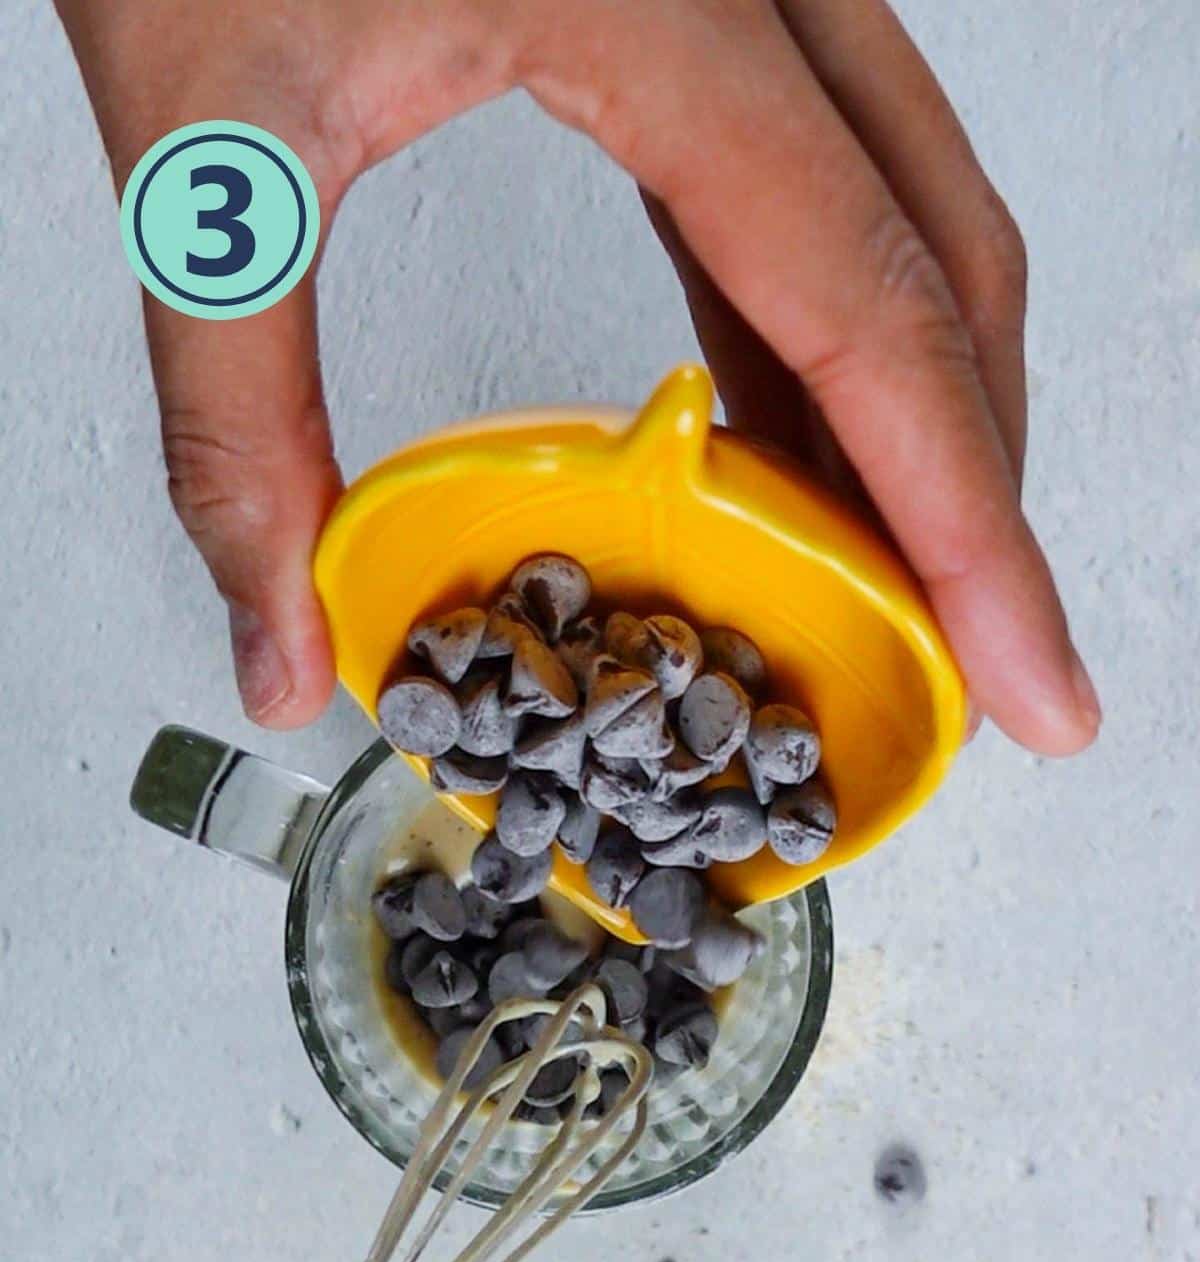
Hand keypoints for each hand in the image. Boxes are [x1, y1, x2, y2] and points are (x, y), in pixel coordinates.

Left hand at [54, 0, 1099, 752]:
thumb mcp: (203, 167)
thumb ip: (239, 427)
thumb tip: (279, 652)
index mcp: (660, 9)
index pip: (872, 307)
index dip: (968, 521)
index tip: (1028, 671)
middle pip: (942, 262)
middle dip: (974, 485)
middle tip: (974, 659)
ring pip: (905, 217)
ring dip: (915, 415)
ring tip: (892, 584)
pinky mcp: (695, 6)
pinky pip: (814, 187)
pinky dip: (822, 337)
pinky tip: (789, 445)